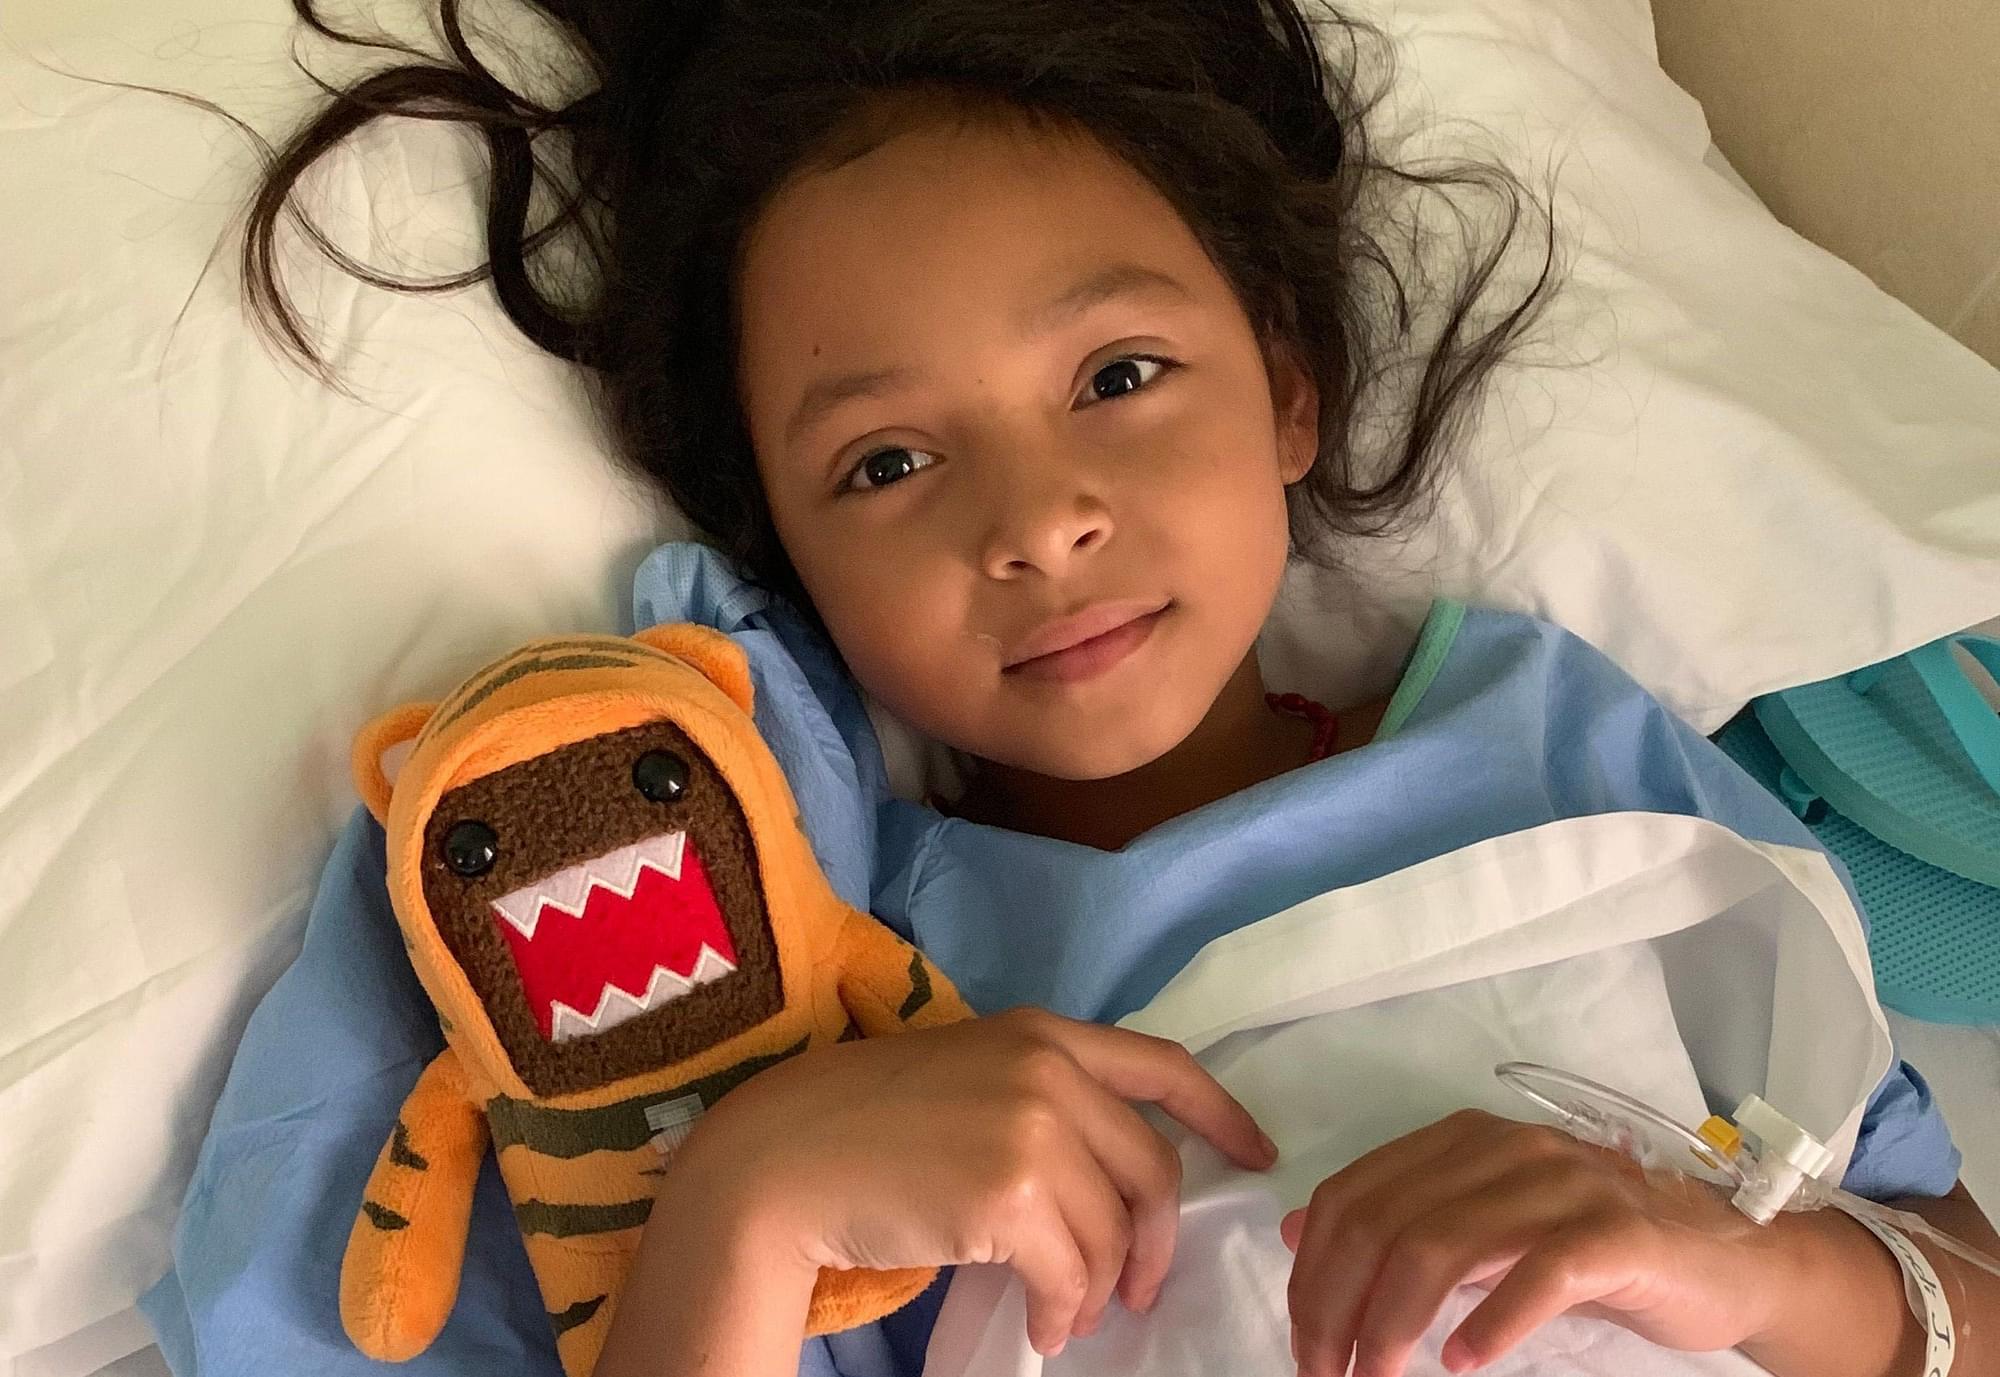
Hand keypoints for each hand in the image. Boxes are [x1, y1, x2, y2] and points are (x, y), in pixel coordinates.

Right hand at [670, 1007, 1275, 1354]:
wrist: (781, 1160)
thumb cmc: (861, 1125)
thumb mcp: (966, 1077)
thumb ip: (1042, 1098)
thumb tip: (1108, 1182)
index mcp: (1041, 1032)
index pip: (1164, 1065)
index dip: (1223, 1114)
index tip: (1259, 1154)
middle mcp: (1048, 1068)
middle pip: (1153, 1168)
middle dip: (1157, 1240)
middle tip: (1137, 1289)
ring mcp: (1033, 1127)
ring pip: (1114, 1231)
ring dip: (1099, 1288)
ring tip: (1069, 1312)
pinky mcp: (1012, 1194)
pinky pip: (1072, 1273)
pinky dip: (1065, 1312)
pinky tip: (1043, 1325)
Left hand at [1282, 1108, 1790, 1376]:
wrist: (1722, 1260)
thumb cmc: (1591, 1249)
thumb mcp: (1483, 1228)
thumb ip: (1401, 1221)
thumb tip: (1299, 1232)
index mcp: (1463, 1140)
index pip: (1354, 1197)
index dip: (1313, 1274)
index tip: (1305, 1343)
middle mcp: (1507, 1148)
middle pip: (1385, 1222)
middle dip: (1339, 1307)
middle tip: (1328, 1373)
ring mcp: (1564, 1184)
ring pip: (1444, 1244)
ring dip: (1394, 1323)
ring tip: (1378, 1376)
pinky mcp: (1618, 1233)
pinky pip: (1539, 1272)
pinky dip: (1491, 1322)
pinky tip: (1463, 1360)